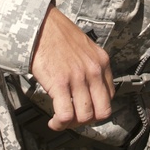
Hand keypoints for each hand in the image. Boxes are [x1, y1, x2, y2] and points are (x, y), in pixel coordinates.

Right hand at [30, 4, 113, 130]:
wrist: (39, 25)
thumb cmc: (57, 35)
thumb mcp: (85, 48)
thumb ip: (91, 67)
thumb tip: (88, 90)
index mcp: (102, 62)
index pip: (110, 97)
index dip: (97, 108)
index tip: (84, 109)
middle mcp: (94, 71)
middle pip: (102, 111)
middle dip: (88, 121)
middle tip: (75, 119)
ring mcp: (78, 78)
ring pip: (85, 117)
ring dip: (72, 125)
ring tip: (61, 121)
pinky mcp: (60, 84)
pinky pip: (66, 115)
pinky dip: (60, 123)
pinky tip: (53, 121)